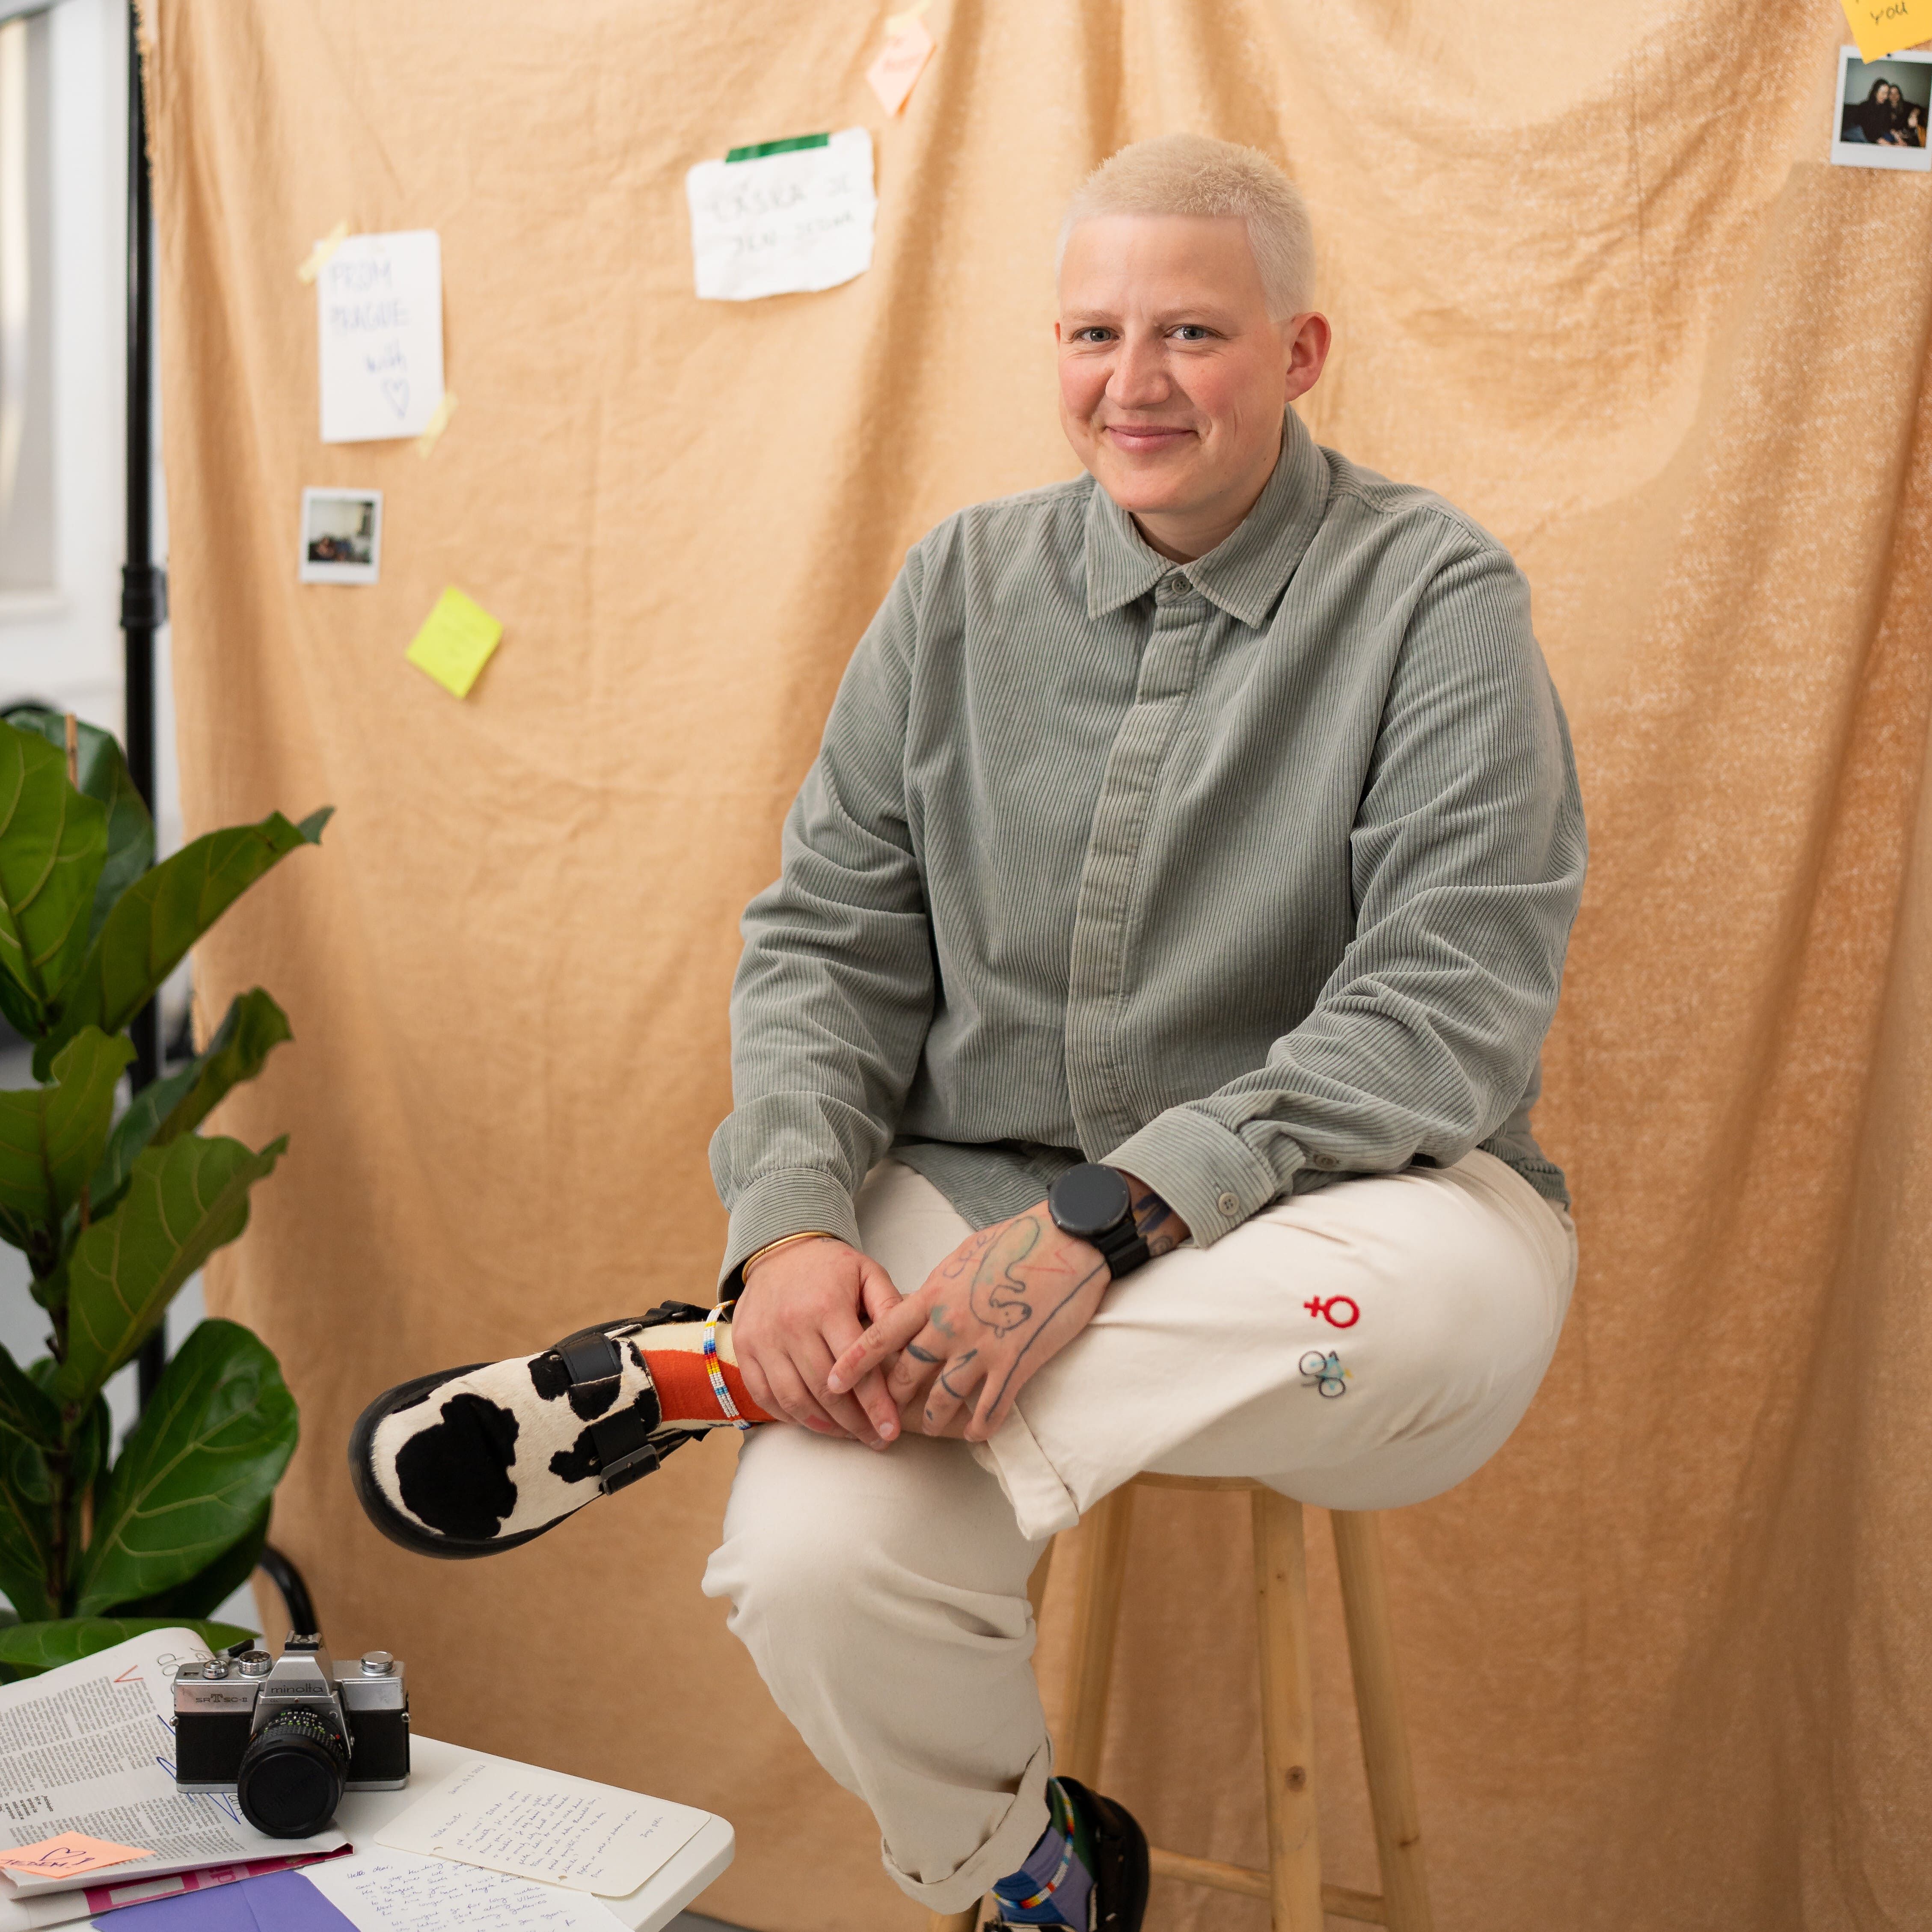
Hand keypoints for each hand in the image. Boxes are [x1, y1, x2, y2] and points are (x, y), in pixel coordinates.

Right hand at [732, 1239, 904, 1447]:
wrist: (779, 1248)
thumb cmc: (830, 1266)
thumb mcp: (867, 1273)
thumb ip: (889, 1305)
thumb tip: (911, 1341)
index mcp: (826, 1307)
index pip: (855, 1367)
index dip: (875, 1404)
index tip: (891, 1431)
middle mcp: (791, 1326)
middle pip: (825, 1390)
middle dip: (854, 1422)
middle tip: (876, 1438)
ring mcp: (763, 1340)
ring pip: (794, 1399)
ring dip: (824, 1425)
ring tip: (850, 1434)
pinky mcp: (744, 1348)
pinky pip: (765, 1395)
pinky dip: (790, 1415)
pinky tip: (814, 1421)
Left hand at [827, 1202, 1109, 1442]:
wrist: (1068, 1241)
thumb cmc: (1018, 1241)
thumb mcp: (964, 1257)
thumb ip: (938, 1287)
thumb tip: (922, 1303)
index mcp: (933, 1295)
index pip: (880, 1336)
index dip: (853, 1364)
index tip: (832, 1384)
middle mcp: (950, 1324)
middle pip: (906, 1375)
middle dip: (892, 1400)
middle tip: (887, 1415)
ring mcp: (982, 1347)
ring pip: (942, 1400)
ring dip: (934, 1420)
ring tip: (933, 1429)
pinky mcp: (1016, 1363)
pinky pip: (989, 1409)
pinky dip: (979, 1426)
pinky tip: (976, 1431)